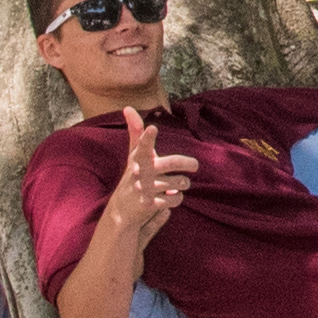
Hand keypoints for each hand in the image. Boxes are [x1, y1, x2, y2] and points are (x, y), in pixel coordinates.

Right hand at [102, 109, 198, 250]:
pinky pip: (174, 199)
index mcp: (138, 157)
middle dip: (188, 163)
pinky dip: (177, 198)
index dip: (147, 137)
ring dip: (183, 184)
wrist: (122, 210)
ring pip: (178, 182)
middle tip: (195, 165)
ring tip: (179, 184)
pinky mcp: (148, 204)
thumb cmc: (133, 176)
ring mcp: (143, 189)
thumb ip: (135, 132)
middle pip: (172, 163)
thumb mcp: (134, 154)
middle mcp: (139, 172)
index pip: (142, 145)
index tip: (153, 128)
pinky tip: (171, 197)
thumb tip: (127, 107)